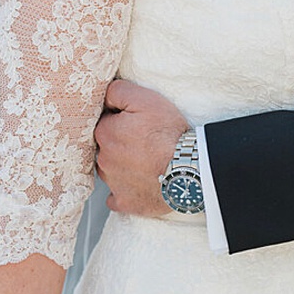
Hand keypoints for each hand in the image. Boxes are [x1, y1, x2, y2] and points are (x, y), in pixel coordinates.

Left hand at [93, 79, 189, 215]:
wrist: (189, 170)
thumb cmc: (169, 134)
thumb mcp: (145, 99)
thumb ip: (117, 91)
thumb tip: (104, 96)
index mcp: (105, 133)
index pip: (105, 123)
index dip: (121, 121)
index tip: (137, 124)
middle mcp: (103, 159)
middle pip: (106, 148)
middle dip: (119, 144)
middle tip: (144, 143)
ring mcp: (113, 183)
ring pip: (110, 171)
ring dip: (122, 167)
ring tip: (146, 163)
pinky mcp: (124, 202)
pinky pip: (116, 197)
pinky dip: (125, 192)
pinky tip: (139, 184)